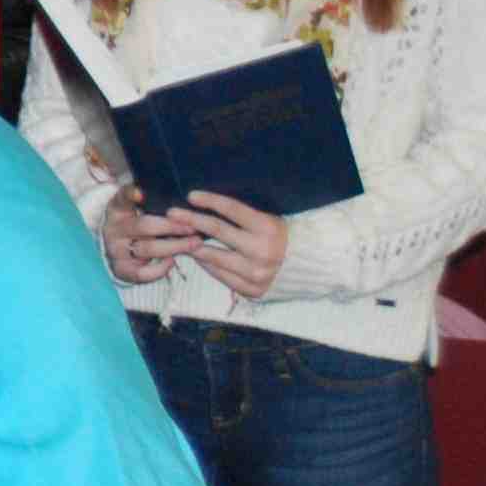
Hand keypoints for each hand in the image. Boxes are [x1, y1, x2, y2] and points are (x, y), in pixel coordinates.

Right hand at [99, 185, 198, 286]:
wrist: (119, 249)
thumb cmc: (137, 224)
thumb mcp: (138, 208)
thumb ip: (152, 200)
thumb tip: (179, 194)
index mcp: (117, 210)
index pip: (121, 198)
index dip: (130, 195)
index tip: (141, 194)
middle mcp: (113, 229)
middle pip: (144, 226)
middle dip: (172, 227)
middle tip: (194, 227)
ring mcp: (116, 250)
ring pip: (148, 249)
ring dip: (175, 246)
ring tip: (195, 243)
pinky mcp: (121, 269)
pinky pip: (142, 273)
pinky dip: (160, 269)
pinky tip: (171, 261)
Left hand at [173, 188, 290, 299]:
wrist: (314, 267)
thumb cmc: (285, 238)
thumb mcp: (270, 221)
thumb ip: (243, 218)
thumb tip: (208, 208)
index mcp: (268, 228)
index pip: (232, 210)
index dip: (210, 201)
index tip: (191, 195)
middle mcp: (262, 251)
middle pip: (217, 231)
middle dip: (191, 220)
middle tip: (172, 213)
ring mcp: (257, 273)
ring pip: (214, 257)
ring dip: (193, 245)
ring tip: (179, 236)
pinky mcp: (253, 290)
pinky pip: (221, 276)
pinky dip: (207, 265)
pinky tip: (198, 256)